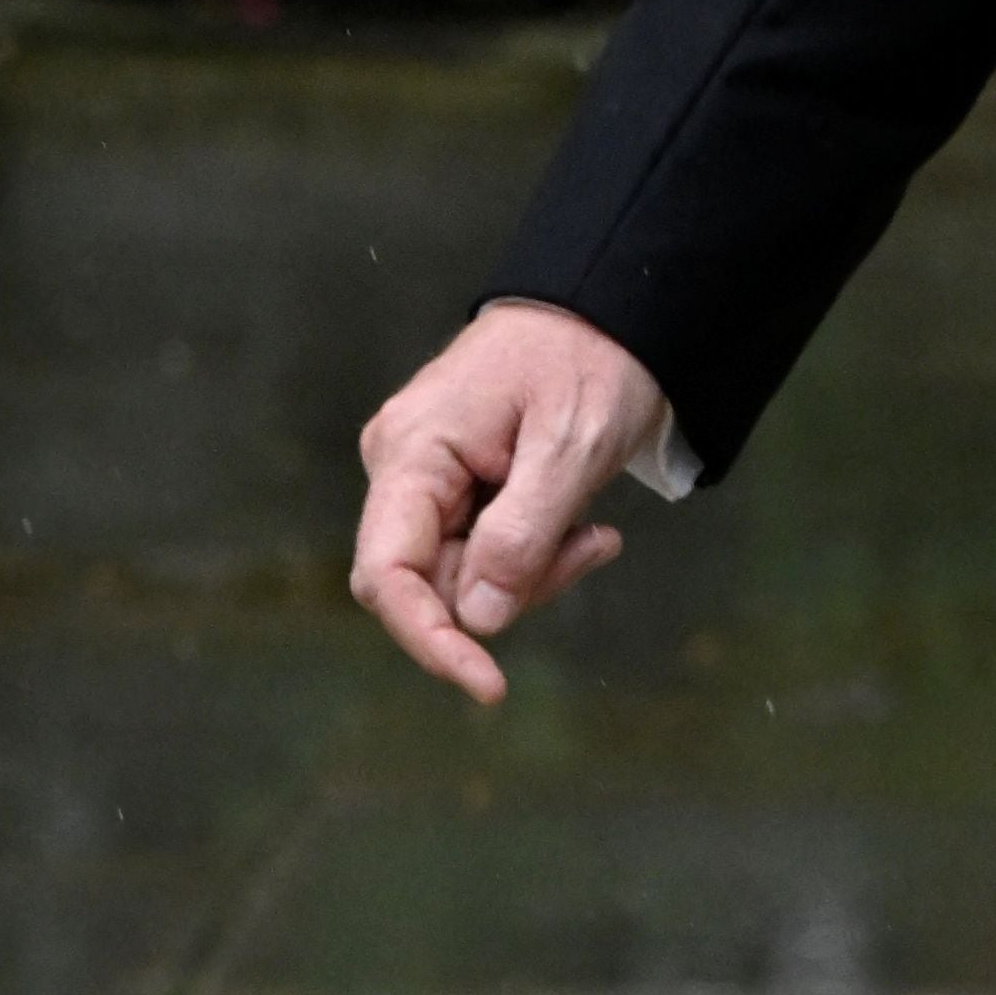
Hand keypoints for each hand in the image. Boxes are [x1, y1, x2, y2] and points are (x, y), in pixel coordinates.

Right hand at [350, 299, 675, 706]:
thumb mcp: (570, 447)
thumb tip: (476, 618)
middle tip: (592, 548)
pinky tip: (586, 526)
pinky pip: (483, 550)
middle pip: (430, 582)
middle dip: (512, 591)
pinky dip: (536, 554)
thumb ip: (522, 534)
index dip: (429, 638)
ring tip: (597, 531)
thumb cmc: (590, 361)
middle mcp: (401, 466)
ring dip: (534, 572)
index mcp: (412, 451)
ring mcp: (425, 477)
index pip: (386, 573)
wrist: (608, 309)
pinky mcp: (454, 487)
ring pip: (462, 574)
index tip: (489, 686)